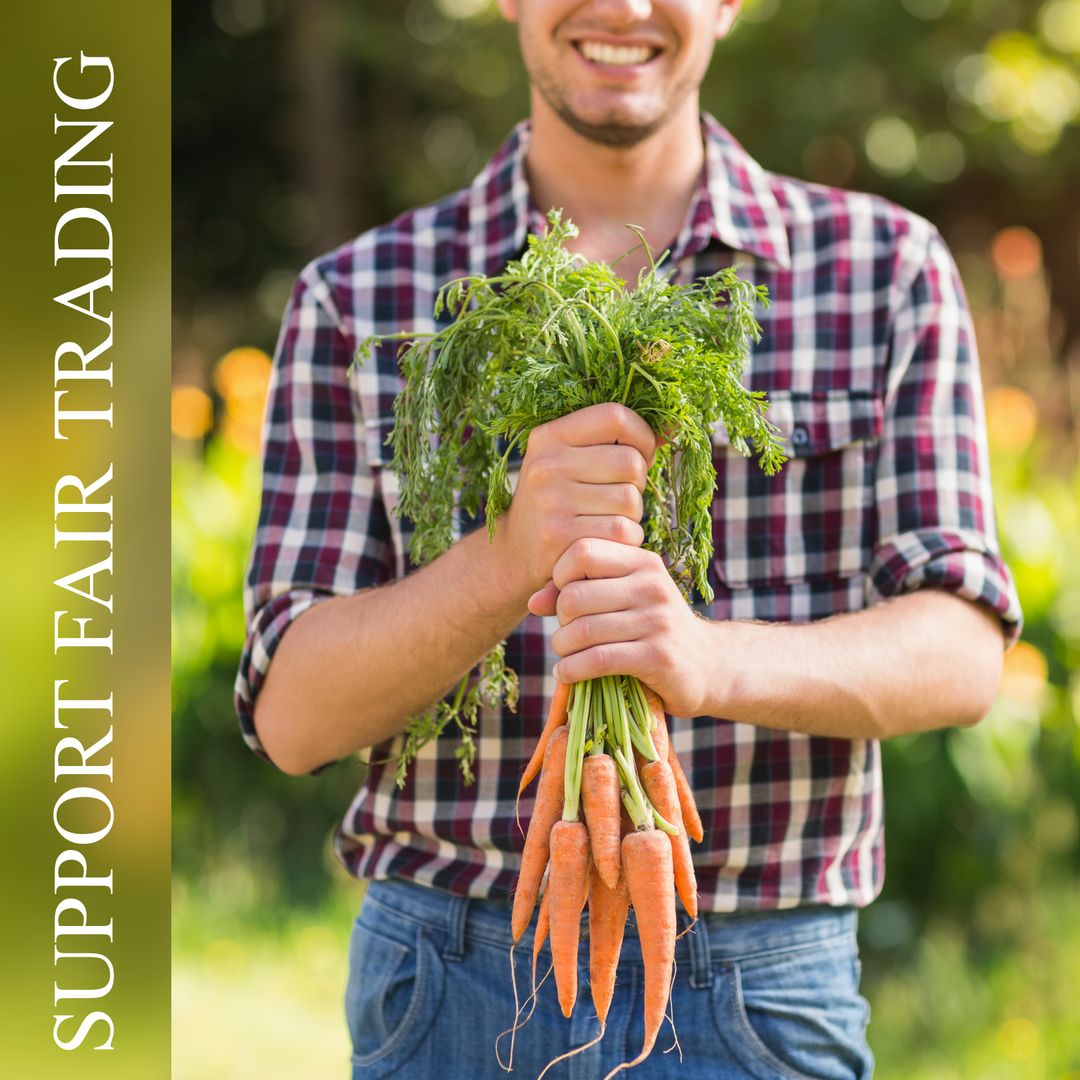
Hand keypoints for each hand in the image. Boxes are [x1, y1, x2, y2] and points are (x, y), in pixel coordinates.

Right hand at [496, 403, 658, 595]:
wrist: (516, 552)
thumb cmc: (560, 499)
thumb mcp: (574, 460)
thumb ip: (619, 441)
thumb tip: (674, 425)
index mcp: (549, 436)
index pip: (615, 415)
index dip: (641, 435)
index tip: (640, 454)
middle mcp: (546, 465)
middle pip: (630, 462)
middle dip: (637, 481)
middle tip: (618, 494)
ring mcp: (551, 502)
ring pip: (631, 500)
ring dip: (632, 514)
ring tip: (608, 518)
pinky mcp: (561, 538)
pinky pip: (623, 532)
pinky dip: (626, 539)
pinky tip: (607, 541)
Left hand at [527, 538, 714, 717]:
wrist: (708, 666)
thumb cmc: (653, 629)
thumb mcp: (623, 600)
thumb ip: (578, 592)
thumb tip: (533, 601)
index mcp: (643, 562)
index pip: (582, 552)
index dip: (559, 576)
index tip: (562, 599)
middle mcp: (652, 585)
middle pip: (574, 595)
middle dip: (560, 620)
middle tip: (567, 634)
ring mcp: (658, 621)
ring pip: (581, 630)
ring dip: (562, 650)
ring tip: (566, 656)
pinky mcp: (658, 656)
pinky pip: (597, 660)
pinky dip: (572, 670)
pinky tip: (568, 674)